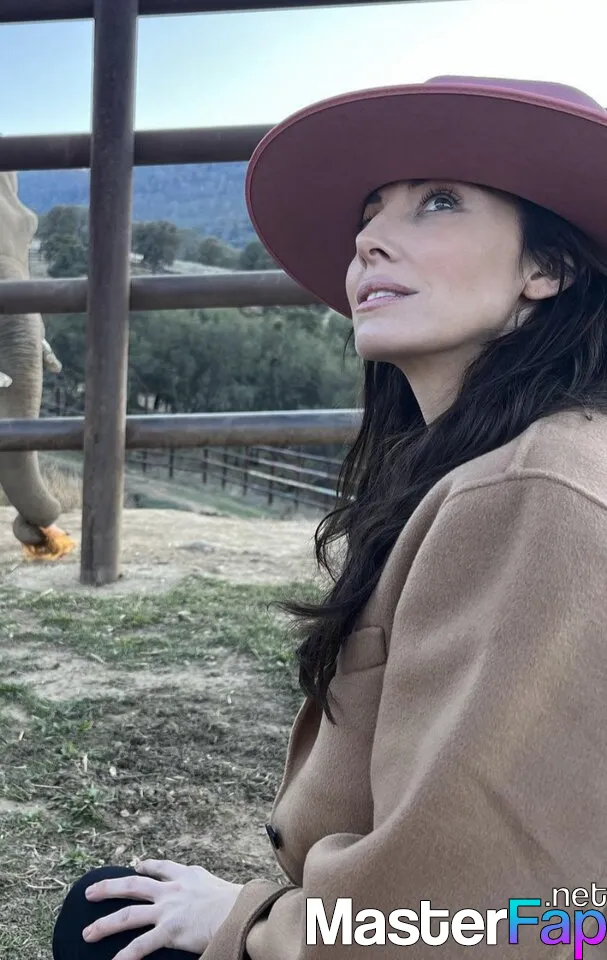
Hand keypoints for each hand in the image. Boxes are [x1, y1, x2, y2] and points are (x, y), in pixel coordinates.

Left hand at [82, 858, 243, 959]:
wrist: (243, 910)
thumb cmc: (239, 901)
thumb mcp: (219, 885)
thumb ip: (206, 888)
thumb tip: (212, 894)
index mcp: (186, 875)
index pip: (160, 867)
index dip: (146, 866)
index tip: (136, 866)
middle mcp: (172, 889)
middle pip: (132, 885)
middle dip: (108, 888)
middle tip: (89, 892)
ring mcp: (168, 910)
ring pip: (128, 915)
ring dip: (105, 924)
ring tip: (87, 933)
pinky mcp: (170, 931)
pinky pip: (141, 946)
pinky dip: (124, 956)